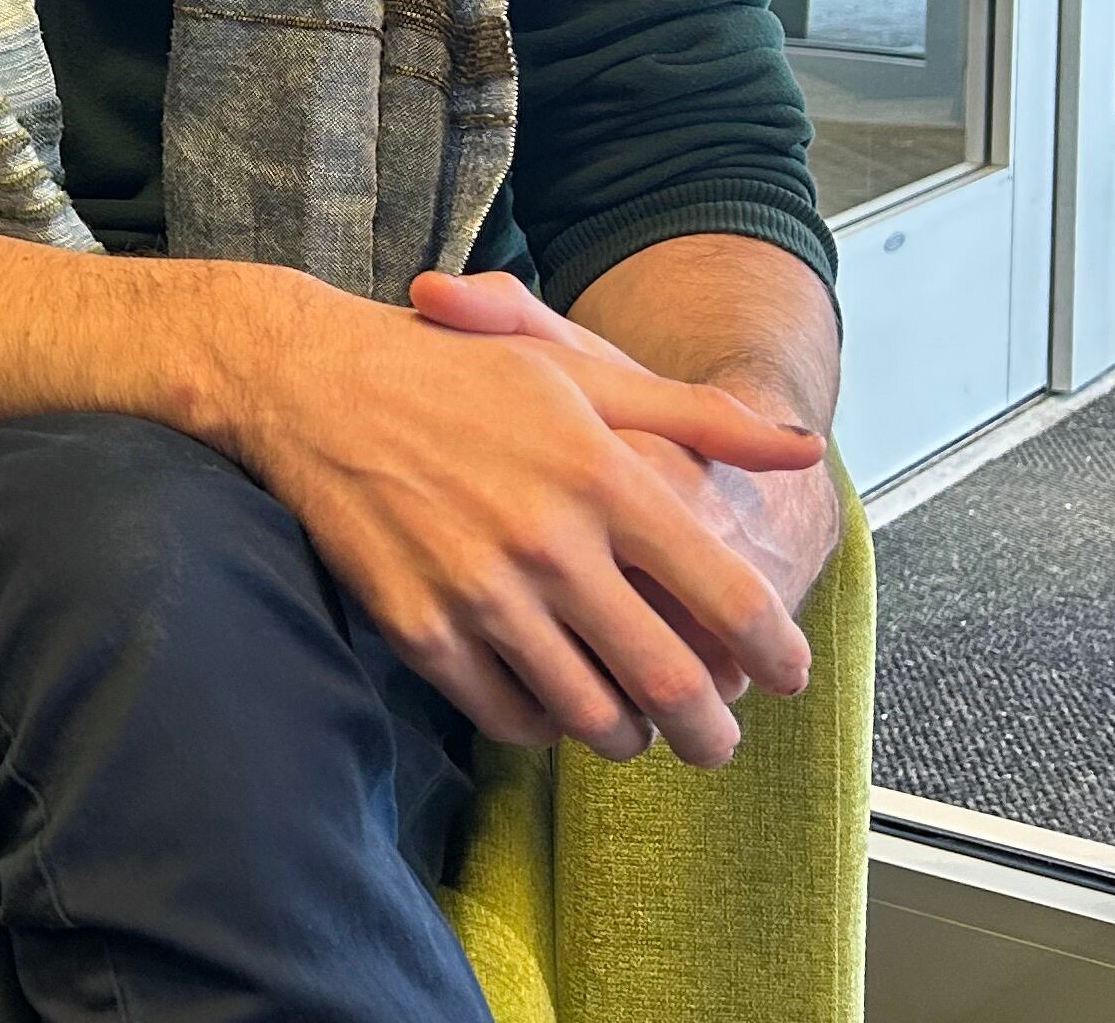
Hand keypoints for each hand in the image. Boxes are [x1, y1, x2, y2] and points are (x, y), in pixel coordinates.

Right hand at [183, 267, 821, 767]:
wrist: (312, 383)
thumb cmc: (457, 374)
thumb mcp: (580, 372)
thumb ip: (697, 415)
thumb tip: (801, 445)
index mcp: (602, 473)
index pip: (726, 594)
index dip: (776, 651)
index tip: (788, 674)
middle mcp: (549, 540)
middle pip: (667, 679)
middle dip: (711, 731)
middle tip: (718, 741)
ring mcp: (479, 591)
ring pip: (590, 716)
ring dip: (628, 739)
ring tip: (634, 731)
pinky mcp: (419, 627)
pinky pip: (506, 715)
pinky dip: (542, 727)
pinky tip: (550, 705)